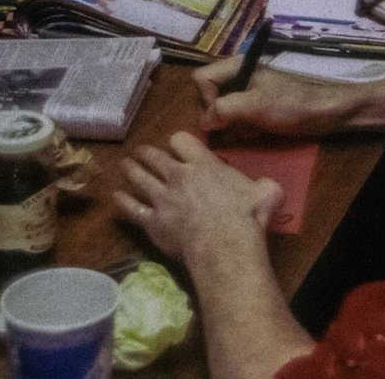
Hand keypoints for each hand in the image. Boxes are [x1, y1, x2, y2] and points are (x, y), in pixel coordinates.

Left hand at [115, 132, 279, 263]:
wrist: (223, 244)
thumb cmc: (247, 216)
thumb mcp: (267, 193)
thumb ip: (264, 186)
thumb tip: (268, 188)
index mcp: (204, 164)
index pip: (182, 141)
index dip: (178, 143)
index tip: (177, 146)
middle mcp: (178, 176)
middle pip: (155, 158)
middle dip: (146, 153)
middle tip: (140, 151)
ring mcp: (162, 198)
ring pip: (140, 178)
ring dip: (131, 170)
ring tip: (124, 164)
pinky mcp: (153, 222)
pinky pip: (133, 209)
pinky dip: (123, 202)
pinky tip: (116, 198)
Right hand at [194, 57, 358, 135]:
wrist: (328, 112)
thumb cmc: (293, 103)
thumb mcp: (257, 105)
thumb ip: (225, 109)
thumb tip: (203, 121)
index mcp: (239, 66)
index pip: (202, 78)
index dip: (206, 98)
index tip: (220, 115)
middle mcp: (240, 77)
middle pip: (211, 97)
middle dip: (221, 117)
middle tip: (238, 127)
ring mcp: (249, 94)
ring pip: (223, 113)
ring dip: (233, 127)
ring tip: (252, 132)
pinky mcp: (257, 109)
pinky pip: (238, 121)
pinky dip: (244, 131)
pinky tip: (258, 134)